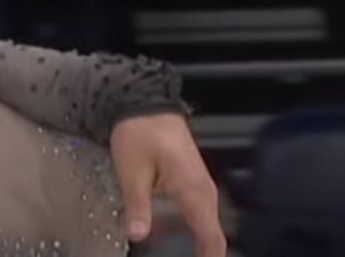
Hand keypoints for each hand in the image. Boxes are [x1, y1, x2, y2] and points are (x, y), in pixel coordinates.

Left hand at [111, 113, 226, 256]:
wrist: (147, 103)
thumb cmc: (139, 134)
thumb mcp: (132, 171)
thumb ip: (137, 206)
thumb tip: (136, 236)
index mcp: (194, 192)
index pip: (212, 238)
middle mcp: (205, 192)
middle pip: (212, 236)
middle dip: (202, 255)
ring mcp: (201, 187)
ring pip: (204, 225)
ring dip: (196, 245)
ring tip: (176, 254)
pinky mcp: (192, 183)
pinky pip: (196, 214)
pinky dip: (190, 230)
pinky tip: (171, 240)